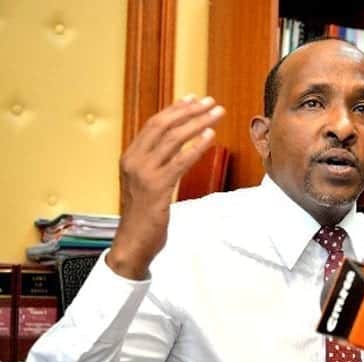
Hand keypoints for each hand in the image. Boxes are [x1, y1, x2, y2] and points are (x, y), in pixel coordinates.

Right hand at [107, 95, 224, 279]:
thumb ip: (155, 164)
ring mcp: (144, 174)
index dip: (175, 109)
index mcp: (130, 157)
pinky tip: (210, 137)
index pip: (154, 124)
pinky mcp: (157, 188)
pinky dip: (196, 147)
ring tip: (216, 115)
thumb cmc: (142, 215)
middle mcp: (134, 161)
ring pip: (173, 139)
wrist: (131, 243)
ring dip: (197, 123)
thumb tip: (175, 146)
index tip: (193, 99)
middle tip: (211, 102)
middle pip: (164, 126)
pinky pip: (180, 161)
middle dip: (189, 111)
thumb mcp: (143, 183)